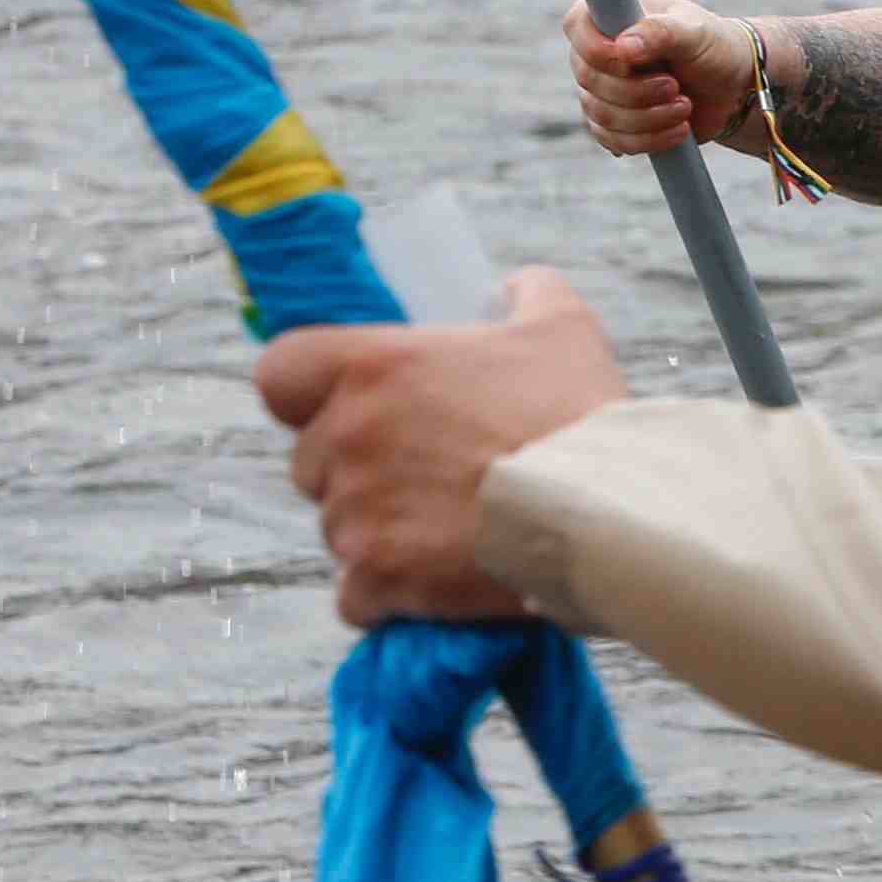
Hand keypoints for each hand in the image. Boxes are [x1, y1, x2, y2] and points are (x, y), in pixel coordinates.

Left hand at [255, 268, 624, 623]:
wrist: (603, 511)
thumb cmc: (577, 411)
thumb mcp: (561, 324)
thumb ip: (525, 292)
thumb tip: (513, 287)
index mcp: (373, 366)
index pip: (279, 373)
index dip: (305, 392)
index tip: (343, 404)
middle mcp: (347, 436)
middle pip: (311, 462)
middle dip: (357, 470)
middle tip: (424, 473)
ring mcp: (355, 512)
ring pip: (337, 528)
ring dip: (377, 531)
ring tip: (448, 528)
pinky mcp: (376, 576)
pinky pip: (356, 594)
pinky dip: (387, 593)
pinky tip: (437, 578)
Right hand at [566, 0, 759, 156]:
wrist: (731, 86)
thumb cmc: (712, 47)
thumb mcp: (695, 32)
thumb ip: (661, 32)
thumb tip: (622, 48)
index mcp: (610, 14)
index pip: (577, 26)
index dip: (599, 51)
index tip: (632, 63)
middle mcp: (596, 50)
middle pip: (589, 78)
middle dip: (637, 91)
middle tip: (675, 86)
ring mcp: (601, 88)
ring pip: (602, 114)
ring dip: (648, 117)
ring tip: (685, 106)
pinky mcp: (612, 121)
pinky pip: (613, 139)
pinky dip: (648, 139)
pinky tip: (678, 129)